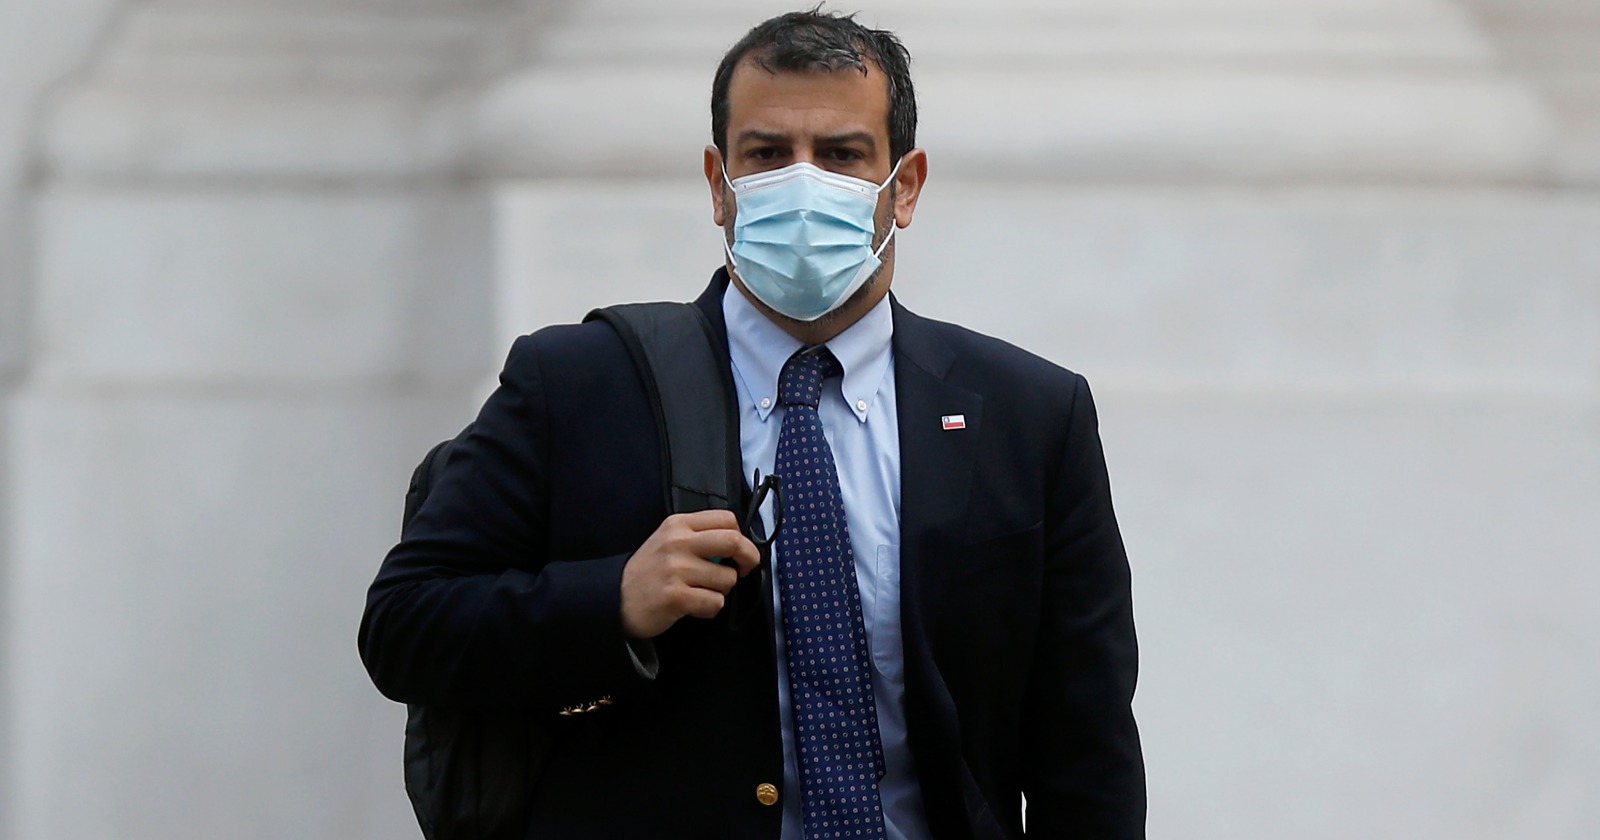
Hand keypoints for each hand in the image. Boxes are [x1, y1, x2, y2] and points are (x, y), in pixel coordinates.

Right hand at [620, 510, 759, 638]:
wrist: (615, 597)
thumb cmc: (649, 571)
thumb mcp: (668, 540)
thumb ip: (699, 537)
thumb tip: (737, 547)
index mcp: (678, 524)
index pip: (727, 518)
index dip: (742, 537)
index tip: (738, 552)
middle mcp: (678, 542)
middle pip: (734, 541)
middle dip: (749, 558)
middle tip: (743, 570)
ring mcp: (676, 569)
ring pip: (727, 578)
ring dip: (722, 590)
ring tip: (702, 592)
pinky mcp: (676, 596)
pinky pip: (715, 602)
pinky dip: (711, 608)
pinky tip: (695, 606)